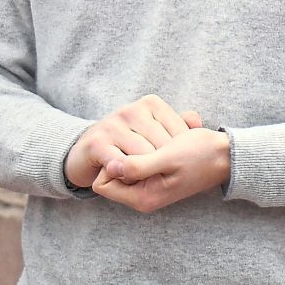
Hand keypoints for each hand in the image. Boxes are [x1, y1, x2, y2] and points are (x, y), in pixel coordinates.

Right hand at [64, 95, 201, 189]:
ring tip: (148, 181)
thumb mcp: (154, 130)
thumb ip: (177, 125)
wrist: (87, 151)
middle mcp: (131, 110)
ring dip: (146, 174)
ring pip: (143, 156)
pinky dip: (127, 176)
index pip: (178, 132)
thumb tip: (197, 121)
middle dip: (164, 166)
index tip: (176, 167)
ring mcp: (113, 124)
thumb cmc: (128, 142)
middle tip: (164, 178)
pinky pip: (120, 165)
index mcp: (150, 104)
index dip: (181, 155)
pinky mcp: (97, 142)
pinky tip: (129, 180)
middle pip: (162, 146)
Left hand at [92, 127, 230, 212]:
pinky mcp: (156, 173)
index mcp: (143, 197)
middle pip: (111, 173)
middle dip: (124, 154)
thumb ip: (137, 166)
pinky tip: (166, 140)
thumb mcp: (169, 158)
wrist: (227, 155)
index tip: (129, 148)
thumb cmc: (201, 155)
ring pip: (125, 162)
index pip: (102, 183)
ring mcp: (150, 184)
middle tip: (149, 143)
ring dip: (137, 147)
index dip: (109, 163)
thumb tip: (108, 167)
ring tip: (162, 142)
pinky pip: (138, 157)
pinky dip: (147, 145)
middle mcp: (144, 195)